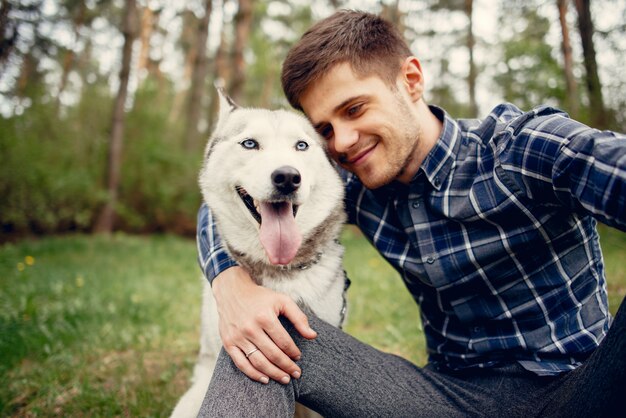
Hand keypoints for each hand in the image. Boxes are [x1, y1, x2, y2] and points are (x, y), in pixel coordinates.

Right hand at [212, 266, 317, 383]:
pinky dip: (253, 374)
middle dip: (286, 366)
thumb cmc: (260, 297)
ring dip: (273, 373)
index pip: (283, 341)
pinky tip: (265, 379)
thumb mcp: (282, 300)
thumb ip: (299, 317)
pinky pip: (241, 364)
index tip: (298, 357)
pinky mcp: (229, 342)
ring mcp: (238, 337)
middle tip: (296, 374)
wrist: (232, 291)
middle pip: (272, 354)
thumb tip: (312, 335)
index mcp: (264, 317)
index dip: (293, 352)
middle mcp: (250, 328)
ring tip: (284, 379)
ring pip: (258, 362)